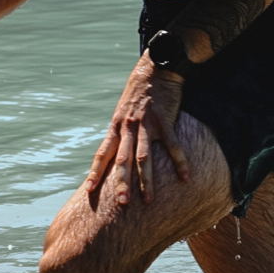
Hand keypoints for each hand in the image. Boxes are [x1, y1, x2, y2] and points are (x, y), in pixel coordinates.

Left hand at [85, 54, 189, 203]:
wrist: (155, 68)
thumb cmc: (139, 92)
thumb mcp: (123, 111)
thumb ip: (120, 132)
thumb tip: (114, 153)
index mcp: (116, 126)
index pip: (102, 153)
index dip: (95, 172)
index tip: (88, 190)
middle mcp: (128, 126)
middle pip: (122, 159)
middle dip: (121, 183)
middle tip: (121, 204)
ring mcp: (146, 124)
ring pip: (144, 156)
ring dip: (146, 180)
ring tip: (149, 200)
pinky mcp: (164, 120)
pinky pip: (172, 145)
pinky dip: (179, 162)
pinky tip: (185, 178)